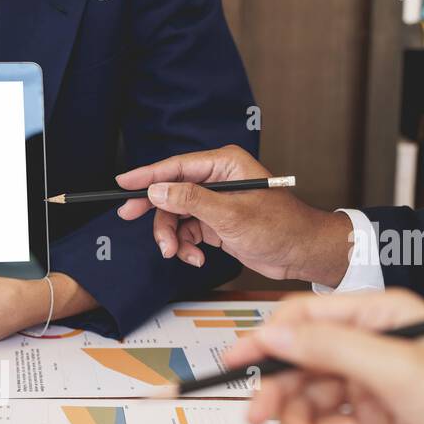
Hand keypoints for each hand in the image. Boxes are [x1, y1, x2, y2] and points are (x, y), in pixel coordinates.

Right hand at [114, 145, 352, 286]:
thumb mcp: (231, 215)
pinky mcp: (215, 224)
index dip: (147, 175)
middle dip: (156, 212)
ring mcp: (215, 203)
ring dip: (172, 237)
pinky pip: (186, 232)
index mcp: (224, 165)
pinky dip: (185, 247)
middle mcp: (217, 180)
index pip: (176, 167)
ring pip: (175, 216)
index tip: (122, 182)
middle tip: (129, 217)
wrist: (300, 254)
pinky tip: (195, 258)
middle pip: (170, 192)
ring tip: (176, 253)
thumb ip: (191, 200)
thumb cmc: (280, 227)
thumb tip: (158, 190)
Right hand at [223, 289, 423, 423]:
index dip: (269, 337)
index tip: (236, 358)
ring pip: (307, 396)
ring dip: (293, 418)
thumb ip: (332, 349)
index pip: (309, 317)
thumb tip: (276, 332)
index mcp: (384, 317)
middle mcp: (374, 348)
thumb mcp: (400, 371)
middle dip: (275, 386)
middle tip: (256, 413)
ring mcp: (371, 388)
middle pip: (300, 360)